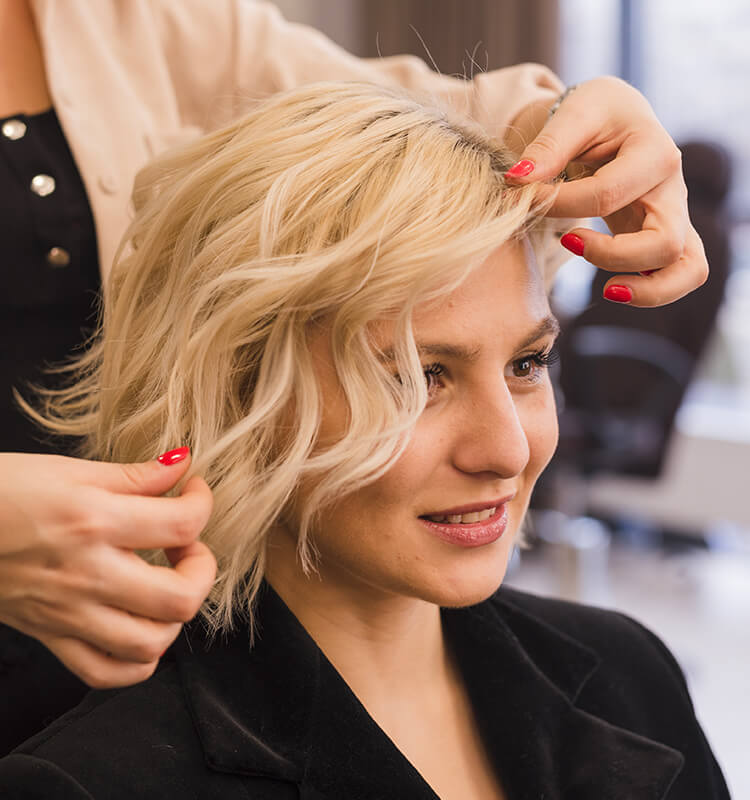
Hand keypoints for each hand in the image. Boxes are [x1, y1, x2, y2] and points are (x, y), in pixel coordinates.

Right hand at [0, 449, 214, 687]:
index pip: (182, 525)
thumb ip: (133, 475)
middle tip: (188, 547)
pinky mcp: (51, 637)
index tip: (194, 492)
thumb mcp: (69, 470)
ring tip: (165, 584)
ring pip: (150, 644)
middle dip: (202, 570)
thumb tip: (182, 466)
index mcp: (94, 522)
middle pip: (179, 599)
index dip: (203, 504)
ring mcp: (68, 614)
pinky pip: (106, 672)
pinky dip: (138, 658)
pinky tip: (141, 626)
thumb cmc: (0, 492)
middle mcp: (87, 574)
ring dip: (174, 616)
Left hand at [504, 76, 707, 307]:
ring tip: (608, 290)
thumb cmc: (596, 115)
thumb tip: (518, 180)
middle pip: (664, 242)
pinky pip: (678, 275)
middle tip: (568, 242)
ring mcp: (675, 217)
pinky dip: (652, 291)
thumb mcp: (574, 113)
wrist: (617, 120)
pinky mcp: (665, 237)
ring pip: (688, 269)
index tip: (522, 199)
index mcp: (655, 152)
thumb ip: (548, 146)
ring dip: (649, 290)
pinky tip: (614, 288)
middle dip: (611, 255)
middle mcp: (674, 189)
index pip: (606, 195)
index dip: (559, 204)